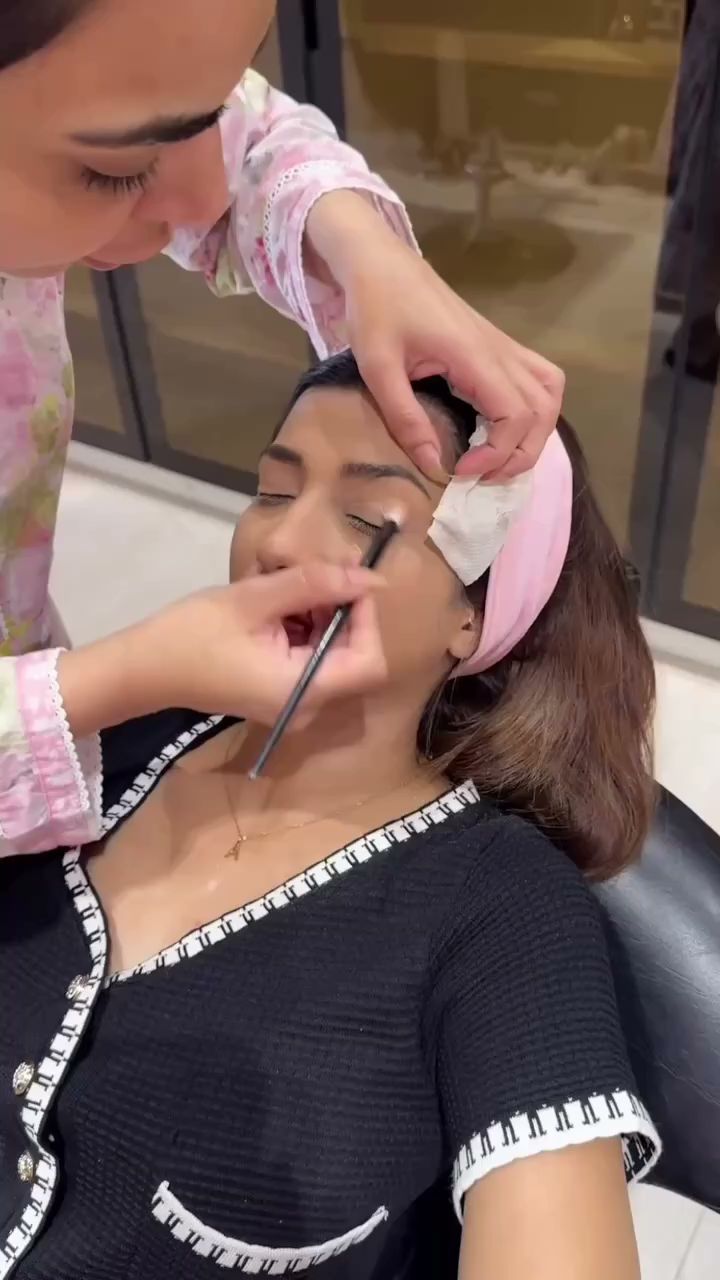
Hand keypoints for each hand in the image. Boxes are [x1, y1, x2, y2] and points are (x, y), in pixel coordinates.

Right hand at [59, 565, 386, 737]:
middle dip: (340, 609)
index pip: (369, 659)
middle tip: (314, 570)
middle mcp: (306, 705)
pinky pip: (310, 658)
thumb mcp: (254, 599)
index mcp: (302, 689)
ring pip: (332, 652)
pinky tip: (275, 604)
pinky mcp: (279, 692)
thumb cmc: (192, 633)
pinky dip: (303, 627)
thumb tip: (370, 576)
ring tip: (286, 583)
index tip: (345, 578)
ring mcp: (293, 702)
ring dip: (320, 613)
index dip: (366, 617)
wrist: (142, 669)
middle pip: (353, 655)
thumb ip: (315, 585)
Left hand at [306, 192, 564, 480]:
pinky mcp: (498, 345)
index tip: (461, 471)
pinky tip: (504, 428)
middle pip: (543, 411)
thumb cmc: (376, 309)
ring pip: (550, 394)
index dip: (497, 454)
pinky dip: (535, 410)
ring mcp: (503, 345)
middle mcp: (500, 350)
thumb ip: (405, 419)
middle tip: (481, 477)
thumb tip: (433, 466)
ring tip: (499, 459)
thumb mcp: (378, 367)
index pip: (516, 415)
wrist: (380, 262)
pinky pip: (539, 379)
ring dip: (535, 433)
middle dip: (520, 454)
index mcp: (474, 356)